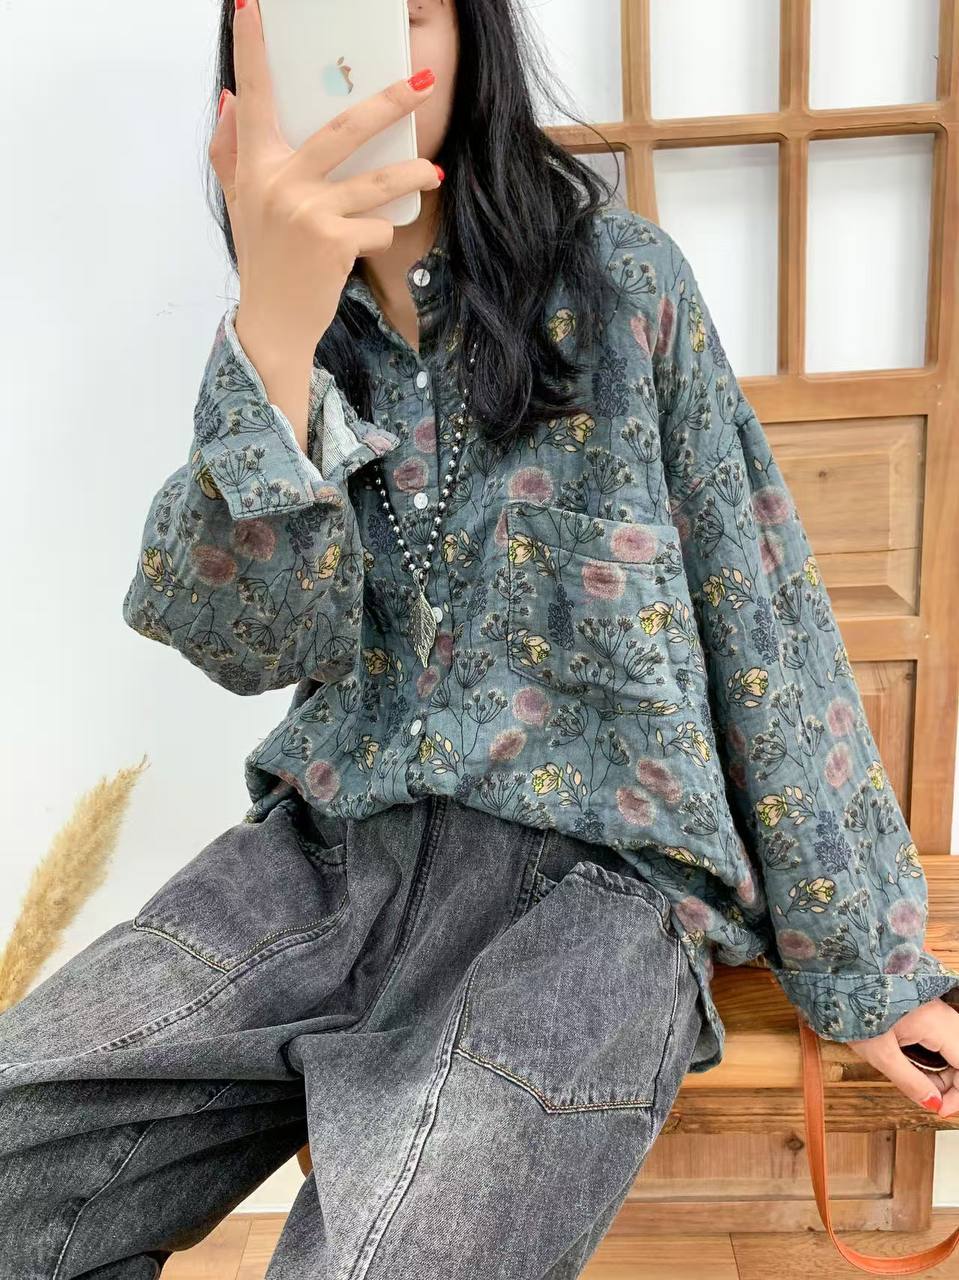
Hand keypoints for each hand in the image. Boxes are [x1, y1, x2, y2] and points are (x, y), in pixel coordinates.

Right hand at [209, 0, 443, 357]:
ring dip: (411, 174)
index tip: (253, 6)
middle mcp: (280, 182)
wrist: (273, 323)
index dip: (252, 50)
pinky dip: (378, 235)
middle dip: (389, 102)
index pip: (254, 97)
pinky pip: (377, 227)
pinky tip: (364, 248)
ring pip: (376, 181)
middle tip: (423, 81)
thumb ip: (231, 150)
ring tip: (434, 171)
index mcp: (255, 165)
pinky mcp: (334, 243)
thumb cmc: (263, 259)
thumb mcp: (239, 203)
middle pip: (344, 128)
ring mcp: (309, 212)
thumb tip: (229, 98)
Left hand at [846, 998, 958, 1117]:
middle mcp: (943, 1014)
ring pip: (955, 1050)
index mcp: (937, 1023)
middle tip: (926, 1095)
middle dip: (951, 1084)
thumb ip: (910, 1081)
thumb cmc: (855, 1007)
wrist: (839, 976)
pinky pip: (943, 1039)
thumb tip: (933, 1104)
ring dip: (943, 1072)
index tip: (940, 1108)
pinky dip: (935, 1057)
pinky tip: (914, 1063)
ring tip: (915, 1078)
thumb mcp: (880, 1053)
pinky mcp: (926, 1010)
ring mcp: (936, 1010)